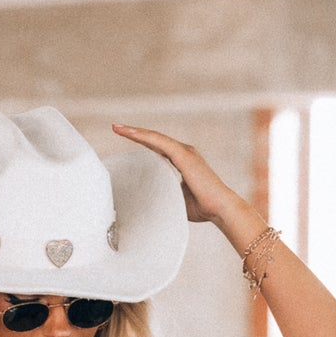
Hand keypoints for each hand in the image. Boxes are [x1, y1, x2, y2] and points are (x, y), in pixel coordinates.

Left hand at [110, 123, 242, 225]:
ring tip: (117, 128)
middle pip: (154, 139)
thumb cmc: (202, 208)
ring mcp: (184, 152)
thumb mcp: (176, 198)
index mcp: (182, 161)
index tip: (125, 137)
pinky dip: (144, 137)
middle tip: (116, 127)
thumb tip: (148, 200)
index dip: (142, 142)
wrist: (220, 209)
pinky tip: (130, 133)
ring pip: (154, 138)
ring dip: (135, 132)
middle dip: (134, 133)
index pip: (157, 148)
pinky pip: (160, 142)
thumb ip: (164, 193)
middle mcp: (183, 152)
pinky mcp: (184, 155)